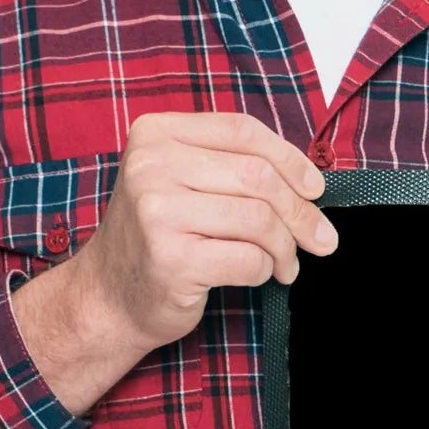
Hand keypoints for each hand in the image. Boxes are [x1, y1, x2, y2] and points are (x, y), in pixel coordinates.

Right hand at [13, 110, 338, 412]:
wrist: (108, 297)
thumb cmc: (161, 234)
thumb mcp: (185, 180)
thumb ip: (236, 164)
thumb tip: (314, 183)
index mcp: (155, 134)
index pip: (243, 131)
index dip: (291, 159)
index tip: (316, 188)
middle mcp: (150, 167)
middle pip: (258, 176)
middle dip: (301, 211)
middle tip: (320, 237)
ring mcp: (156, 213)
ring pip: (260, 219)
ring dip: (286, 247)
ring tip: (287, 262)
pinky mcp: (171, 259)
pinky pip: (250, 259)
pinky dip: (266, 269)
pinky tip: (260, 274)